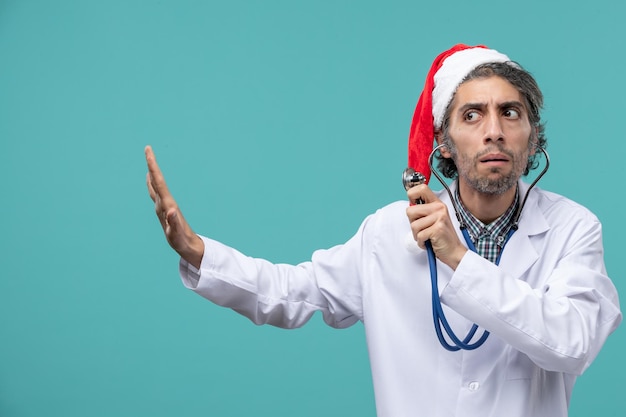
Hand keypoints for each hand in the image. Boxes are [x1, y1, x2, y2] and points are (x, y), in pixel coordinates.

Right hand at [145, 145, 204, 268]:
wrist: (189, 246)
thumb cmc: (182, 242)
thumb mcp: (176, 234)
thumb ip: (174, 222)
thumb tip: (171, 210)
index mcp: (168, 205)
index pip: (159, 183)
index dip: (153, 168)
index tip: (149, 153)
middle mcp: (166, 202)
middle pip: (158, 180)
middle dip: (152, 165)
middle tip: (148, 149)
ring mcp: (165, 206)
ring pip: (156, 186)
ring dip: (152, 173)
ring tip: (148, 161)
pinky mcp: (164, 210)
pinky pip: (156, 193)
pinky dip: (152, 184)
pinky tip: (150, 181)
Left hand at [405, 184, 466, 269]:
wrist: (453, 251)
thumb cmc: (441, 236)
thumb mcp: (433, 219)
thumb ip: (422, 211)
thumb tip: (410, 205)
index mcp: (437, 203)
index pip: (421, 188)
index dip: (412, 194)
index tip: (413, 204)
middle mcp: (439, 208)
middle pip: (410, 211)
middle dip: (412, 223)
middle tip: (423, 228)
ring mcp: (439, 218)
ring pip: (413, 225)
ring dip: (417, 235)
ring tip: (427, 236)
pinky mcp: (438, 229)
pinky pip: (419, 235)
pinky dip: (421, 242)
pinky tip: (429, 242)